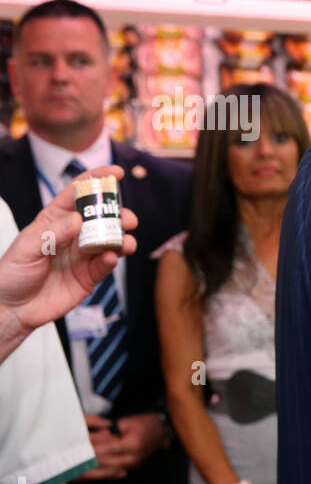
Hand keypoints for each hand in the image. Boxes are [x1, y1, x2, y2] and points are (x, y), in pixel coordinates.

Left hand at [0, 165, 137, 333]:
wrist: (12, 309)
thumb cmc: (12, 274)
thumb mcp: (26, 248)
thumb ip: (53, 232)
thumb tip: (78, 218)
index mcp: (54, 221)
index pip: (77, 195)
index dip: (96, 180)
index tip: (116, 173)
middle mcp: (72, 235)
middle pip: (100, 217)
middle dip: (117, 214)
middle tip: (126, 218)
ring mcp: (82, 255)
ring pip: (110, 240)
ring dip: (121, 238)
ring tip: (125, 242)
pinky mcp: (89, 276)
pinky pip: (106, 264)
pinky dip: (112, 259)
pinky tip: (111, 258)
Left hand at [77, 412, 163, 480]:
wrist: (161, 432)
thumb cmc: (144, 424)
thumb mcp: (127, 421)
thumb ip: (109, 431)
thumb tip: (93, 438)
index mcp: (132, 444)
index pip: (107, 448)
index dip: (91, 449)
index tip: (76, 449)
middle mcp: (132, 458)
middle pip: (104, 463)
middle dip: (86, 463)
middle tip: (69, 463)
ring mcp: (131, 466)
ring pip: (105, 473)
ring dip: (88, 474)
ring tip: (72, 474)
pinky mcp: (128, 469)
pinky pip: (109, 475)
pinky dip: (95, 477)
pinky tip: (82, 478)